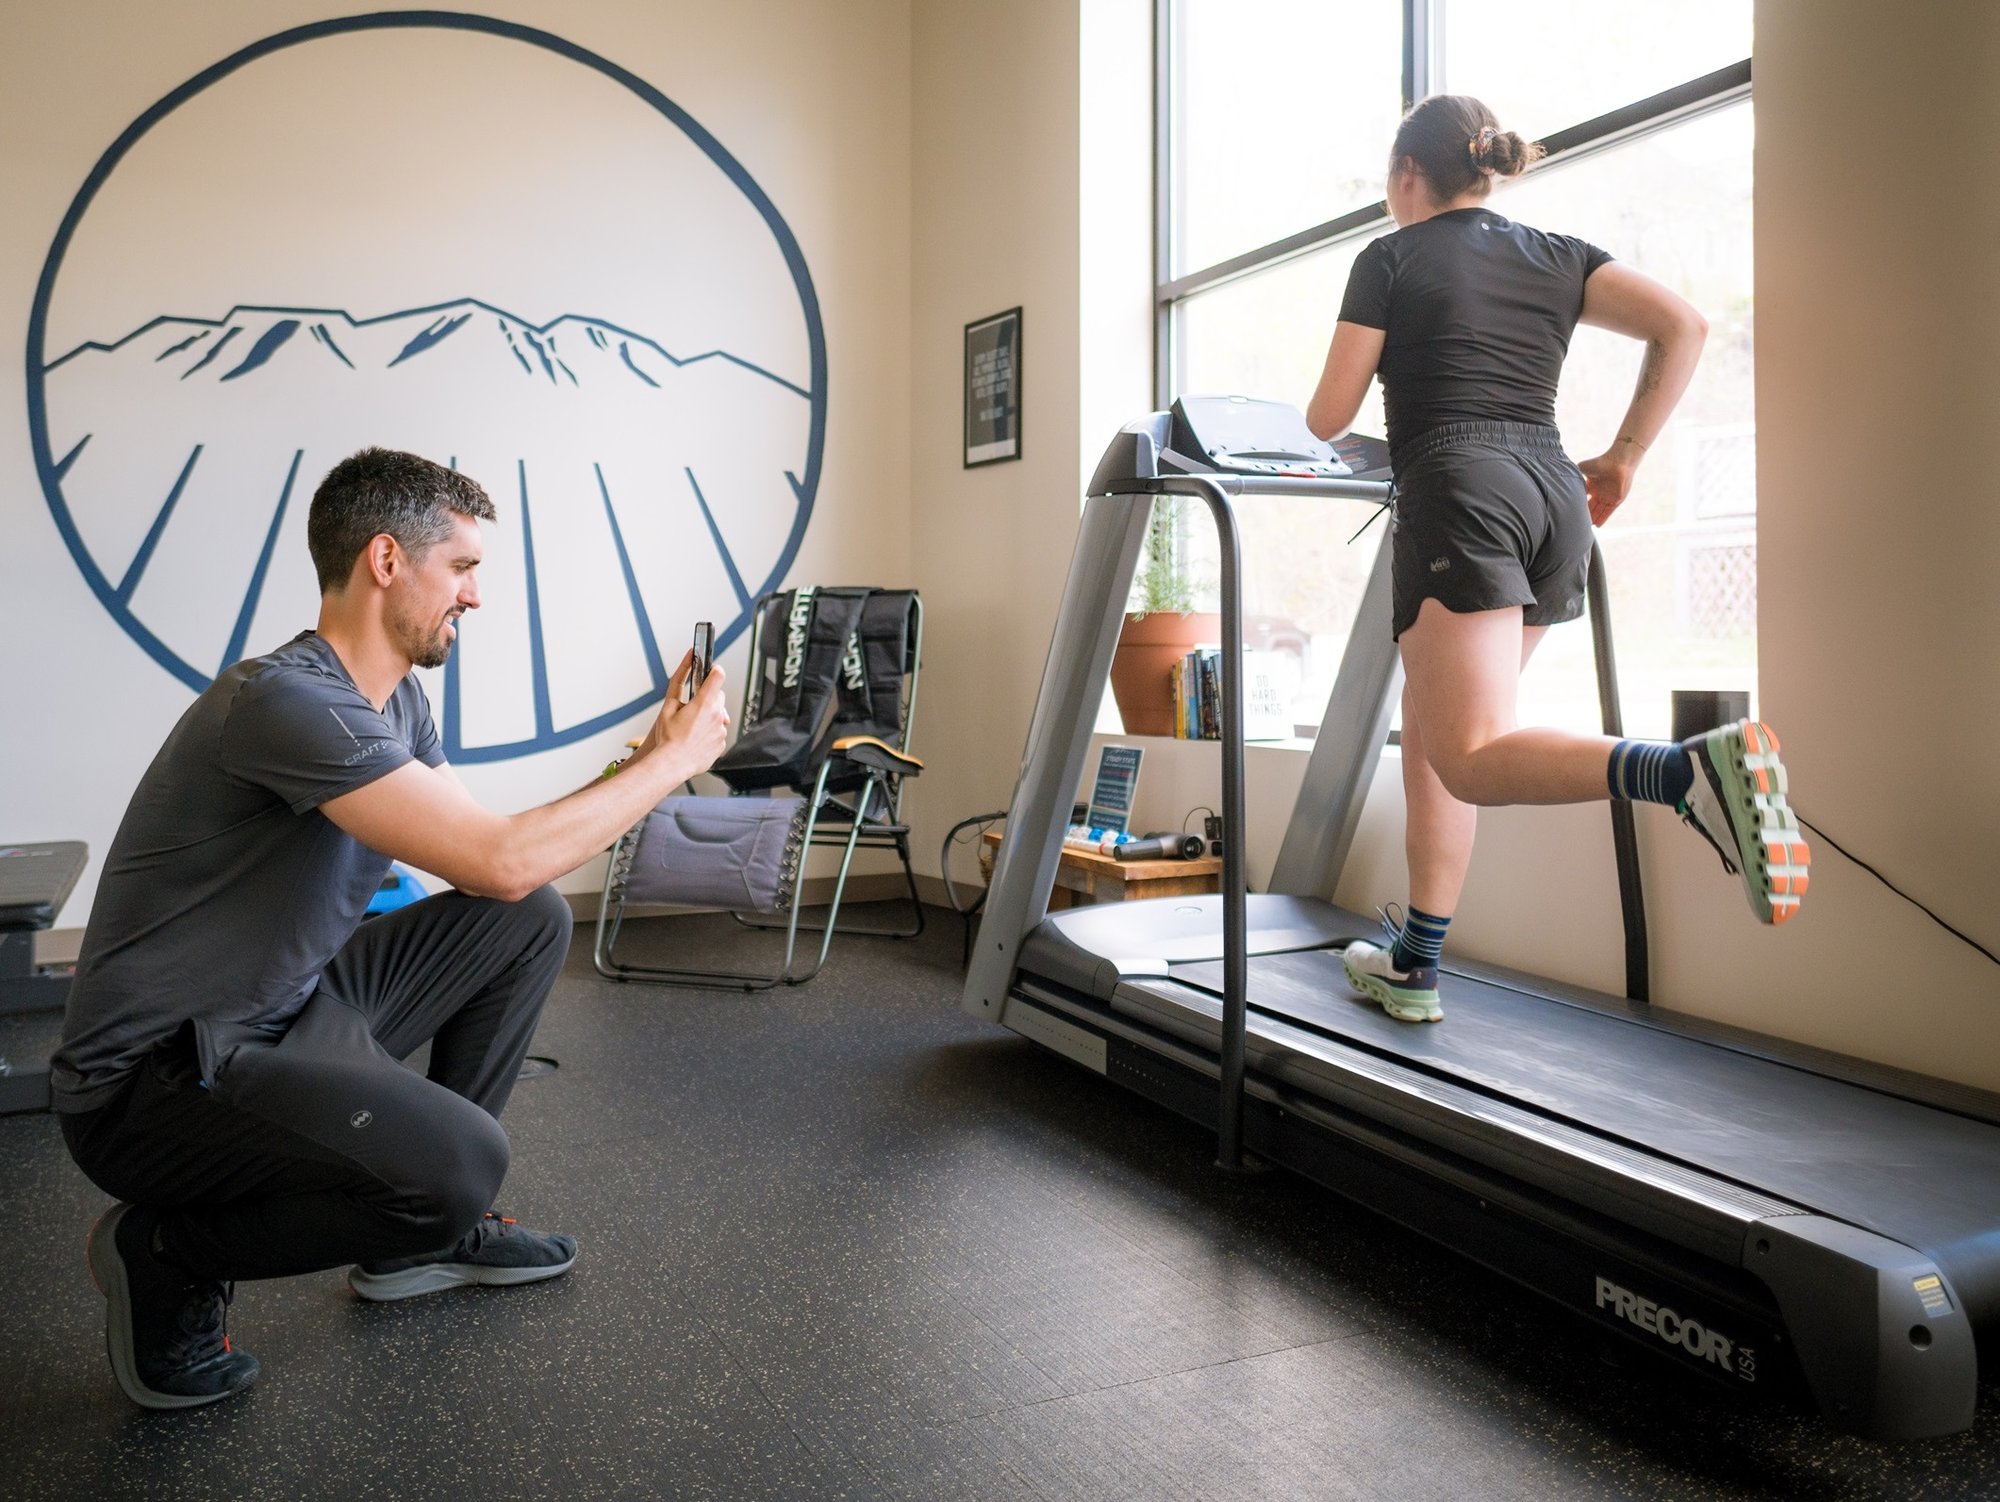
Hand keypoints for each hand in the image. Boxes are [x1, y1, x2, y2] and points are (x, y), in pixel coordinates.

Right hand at [646, 660, 730, 778]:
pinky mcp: (722, 743)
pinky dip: (710, 733)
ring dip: (709, 717)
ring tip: (691, 728)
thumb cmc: (668, 738)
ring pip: (719, 716)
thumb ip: (679, 679)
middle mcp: (717, 715)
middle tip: (692, 709)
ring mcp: (721, 730)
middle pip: (719, 697)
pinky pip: (718, 732)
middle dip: (707, 698)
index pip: (718, 675)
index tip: (709, 673)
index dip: (714, 672)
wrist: (672, 764)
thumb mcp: (668, 705)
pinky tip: (696, 738)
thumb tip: (688, 658)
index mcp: (704, 703)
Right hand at [1578, 452, 1637, 526]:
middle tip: (1576, 524)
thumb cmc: (1600, 463)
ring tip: (1585, 528)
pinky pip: (1608, 512)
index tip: (1571, 513)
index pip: (1584, 499)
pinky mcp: (1617, 500)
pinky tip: (1597, 526)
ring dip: (1593, 519)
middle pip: (1591, 507)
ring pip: (1599, 511)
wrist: (1617, 462)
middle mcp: (1600, 493)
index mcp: (1592, 486)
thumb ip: (1574, 476)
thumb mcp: (1582, 468)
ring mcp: (1608, 497)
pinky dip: (1603, 518)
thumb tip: (1563, 481)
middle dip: (1585, 515)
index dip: (1578, 506)